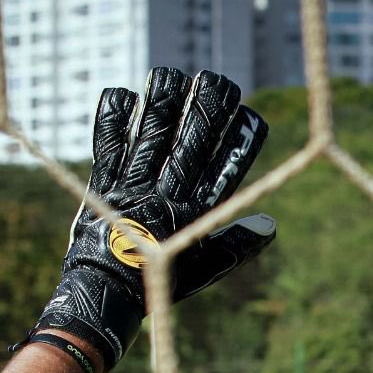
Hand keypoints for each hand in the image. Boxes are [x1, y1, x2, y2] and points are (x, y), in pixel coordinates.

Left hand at [24, 67, 276, 372]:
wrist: (103, 297)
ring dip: (162, 102)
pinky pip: (106, 143)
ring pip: (151, 133)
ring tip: (170, 75)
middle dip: (206, 107)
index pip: (224, 167)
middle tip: (217, 80)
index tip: (251, 114)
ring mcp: (131, 185)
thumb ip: (235, 244)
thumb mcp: (202, 268)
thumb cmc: (158, 283)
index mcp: (193, 213)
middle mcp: (164, 194)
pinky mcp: (101, 183)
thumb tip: (270, 225)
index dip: (238, 138)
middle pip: (190, 141)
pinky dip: (112, 119)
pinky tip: (121, 94)